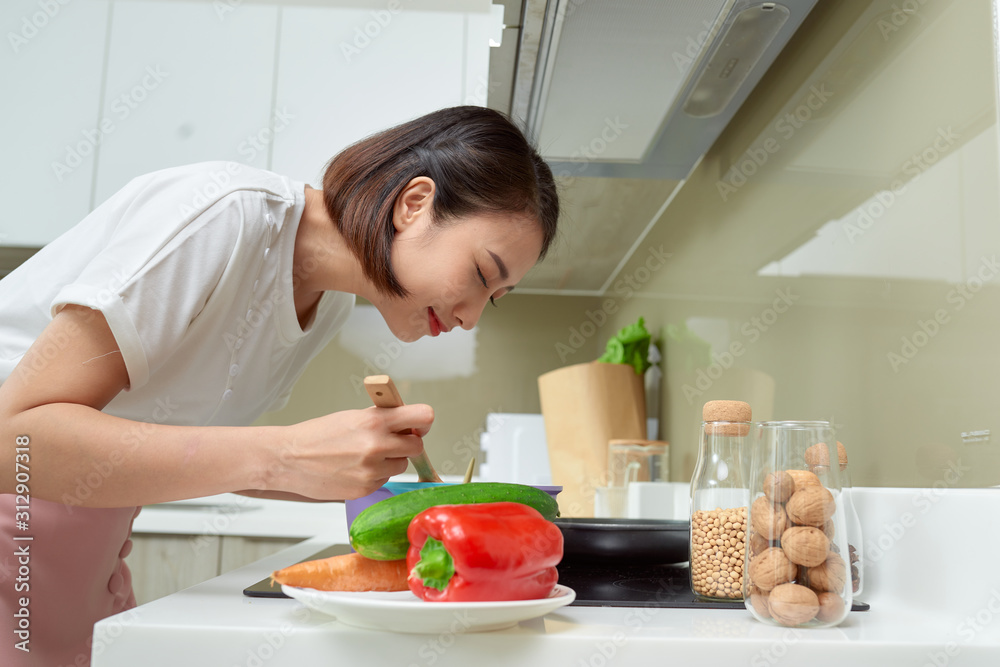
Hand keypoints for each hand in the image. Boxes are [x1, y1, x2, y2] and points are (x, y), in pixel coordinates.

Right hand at [266, 404, 433, 499]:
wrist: (288, 459)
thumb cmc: (317, 436)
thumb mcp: (352, 416)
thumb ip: (382, 419)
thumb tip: (407, 424)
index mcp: (374, 420)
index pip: (423, 416)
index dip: (423, 422)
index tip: (418, 426)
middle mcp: (377, 444)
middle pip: (417, 446)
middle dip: (407, 444)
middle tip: (391, 442)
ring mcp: (372, 469)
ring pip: (401, 465)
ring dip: (390, 461)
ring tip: (364, 456)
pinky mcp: (366, 488)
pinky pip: (384, 480)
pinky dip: (375, 476)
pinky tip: (354, 470)